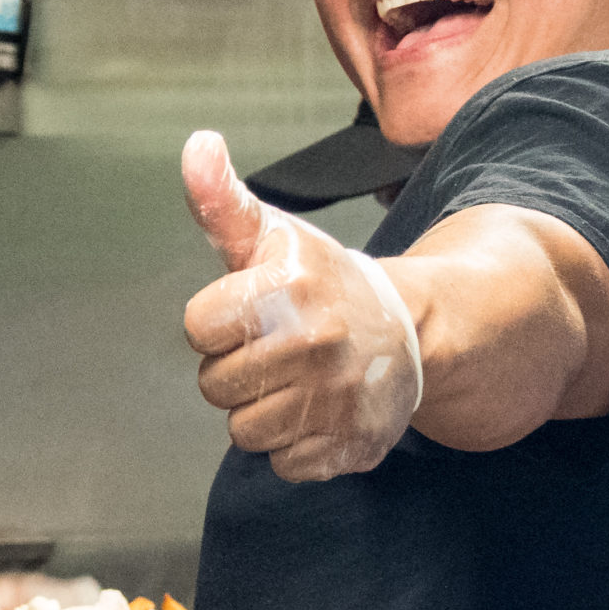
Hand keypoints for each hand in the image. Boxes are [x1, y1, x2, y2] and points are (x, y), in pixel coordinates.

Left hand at [180, 130, 423, 481]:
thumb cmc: (322, 282)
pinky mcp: (350, 445)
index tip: (250, 311)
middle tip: (276, 348)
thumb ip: (222, 202)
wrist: (411, 327)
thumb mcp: (273, 237)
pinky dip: (295, 444)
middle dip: (237, 369)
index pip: (197, 329)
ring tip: (296, 379)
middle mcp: (315, 344)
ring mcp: (335, 399)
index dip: (217, 322)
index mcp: (287, 289)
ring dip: (262, 410)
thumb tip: (196, 145)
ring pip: (244, 431)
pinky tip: (317, 410)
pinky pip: (283, 464)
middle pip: (216, 386)